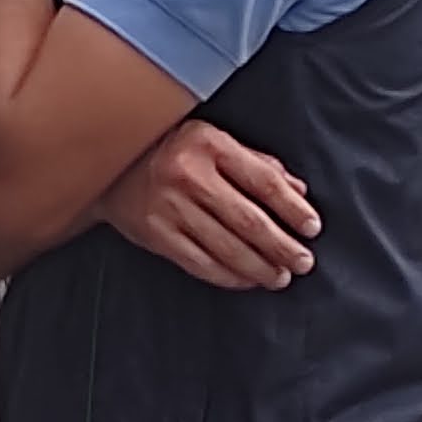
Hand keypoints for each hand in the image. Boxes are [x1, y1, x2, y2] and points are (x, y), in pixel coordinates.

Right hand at [98, 124, 320, 289]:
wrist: (108, 166)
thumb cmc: (171, 150)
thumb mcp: (214, 141)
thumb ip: (257, 163)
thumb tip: (298, 191)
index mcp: (210, 145)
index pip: (264, 182)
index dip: (292, 209)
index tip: (312, 228)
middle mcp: (189, 175)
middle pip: (249, 221)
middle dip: (282, 247)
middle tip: (303, 262)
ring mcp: (169, 207)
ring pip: (227, 247)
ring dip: (259, 267)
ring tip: (280, 277)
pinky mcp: (155, 233)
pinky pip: (200, 262)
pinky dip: (228, 276)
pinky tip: (247, 280)